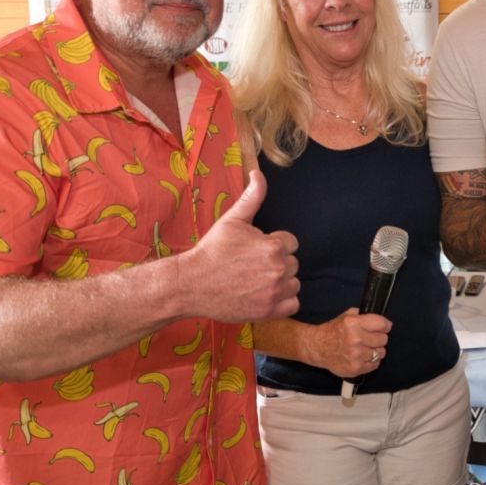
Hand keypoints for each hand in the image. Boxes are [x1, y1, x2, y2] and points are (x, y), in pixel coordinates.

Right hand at [182, 170, 299, 320]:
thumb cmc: (212, 250)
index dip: (273, 244)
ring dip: (281, 282)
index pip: (291, 243)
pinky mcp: (269, 311)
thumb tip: (257, 173)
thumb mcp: (232, 220)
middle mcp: (278, 270)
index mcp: (274, 246)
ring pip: (294, 283)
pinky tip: (264, 295)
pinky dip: (283, 301)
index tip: (255, 250)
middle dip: (277, 263)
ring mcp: (275, 292)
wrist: (191, 283)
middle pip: (293, 263)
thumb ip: (252, 197)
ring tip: (256, 280)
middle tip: (252, 266)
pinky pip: (293, 304)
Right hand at [307, 309, 390, 377]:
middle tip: (370, 338)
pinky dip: (371, 361)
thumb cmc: (333, 331)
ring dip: (375, 350)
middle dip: (379, 338)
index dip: (385, 325)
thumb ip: (363, 316)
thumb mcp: (346, 316)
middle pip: (383, 339)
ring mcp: (356, 355)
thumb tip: (382, 321)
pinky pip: (375, 364)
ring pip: (381, 352)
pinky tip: (362, 356)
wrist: (318, 348)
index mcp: (353, 323)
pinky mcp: (355, 368)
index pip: (382, 324)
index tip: (384, 327)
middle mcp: (355, 339)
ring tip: (365, 348)